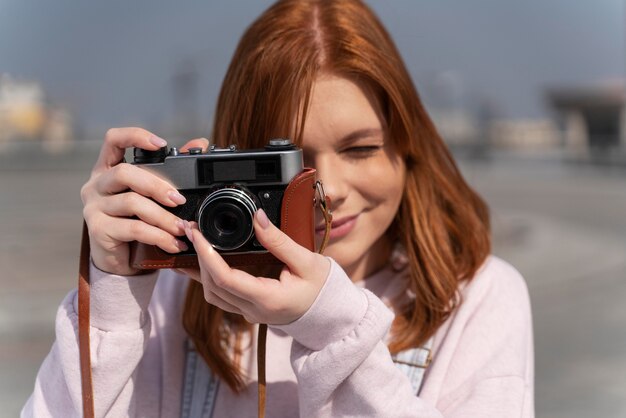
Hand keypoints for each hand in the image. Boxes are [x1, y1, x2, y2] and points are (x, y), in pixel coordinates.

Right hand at [81, 127, 208, 274]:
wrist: (121, 262)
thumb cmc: (137, 223)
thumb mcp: (153, 197)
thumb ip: (171, 170)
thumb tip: (198, 142)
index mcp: (108, 169)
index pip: (113, 140)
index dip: (135, 136)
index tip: (161, 144)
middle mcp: (96, 184)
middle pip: (125, 173)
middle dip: (157, 185)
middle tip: (179, 200)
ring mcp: (94, 207)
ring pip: (131, 203)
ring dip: (163, 217)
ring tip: (182, 228)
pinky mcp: (97, 230)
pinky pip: (133, 229)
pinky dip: (158, 236)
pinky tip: (173, 243)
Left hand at [181, 209, 330, 324]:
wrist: (332, 315)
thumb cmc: (323, 289)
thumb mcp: (307, 261)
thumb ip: (280, 240)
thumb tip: (257, 216)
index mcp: (267, 299)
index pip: (224, 278)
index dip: (206, 255)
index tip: (197, 233)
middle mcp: (254, 310)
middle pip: (213, 287)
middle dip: (198, 258)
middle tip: (192, 230)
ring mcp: (250, 314)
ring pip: (213, 296)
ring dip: (199, 271)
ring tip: (192, 245)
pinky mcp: (250, 310)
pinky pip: (222, 297)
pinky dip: (208, 279)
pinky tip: (203, 263)